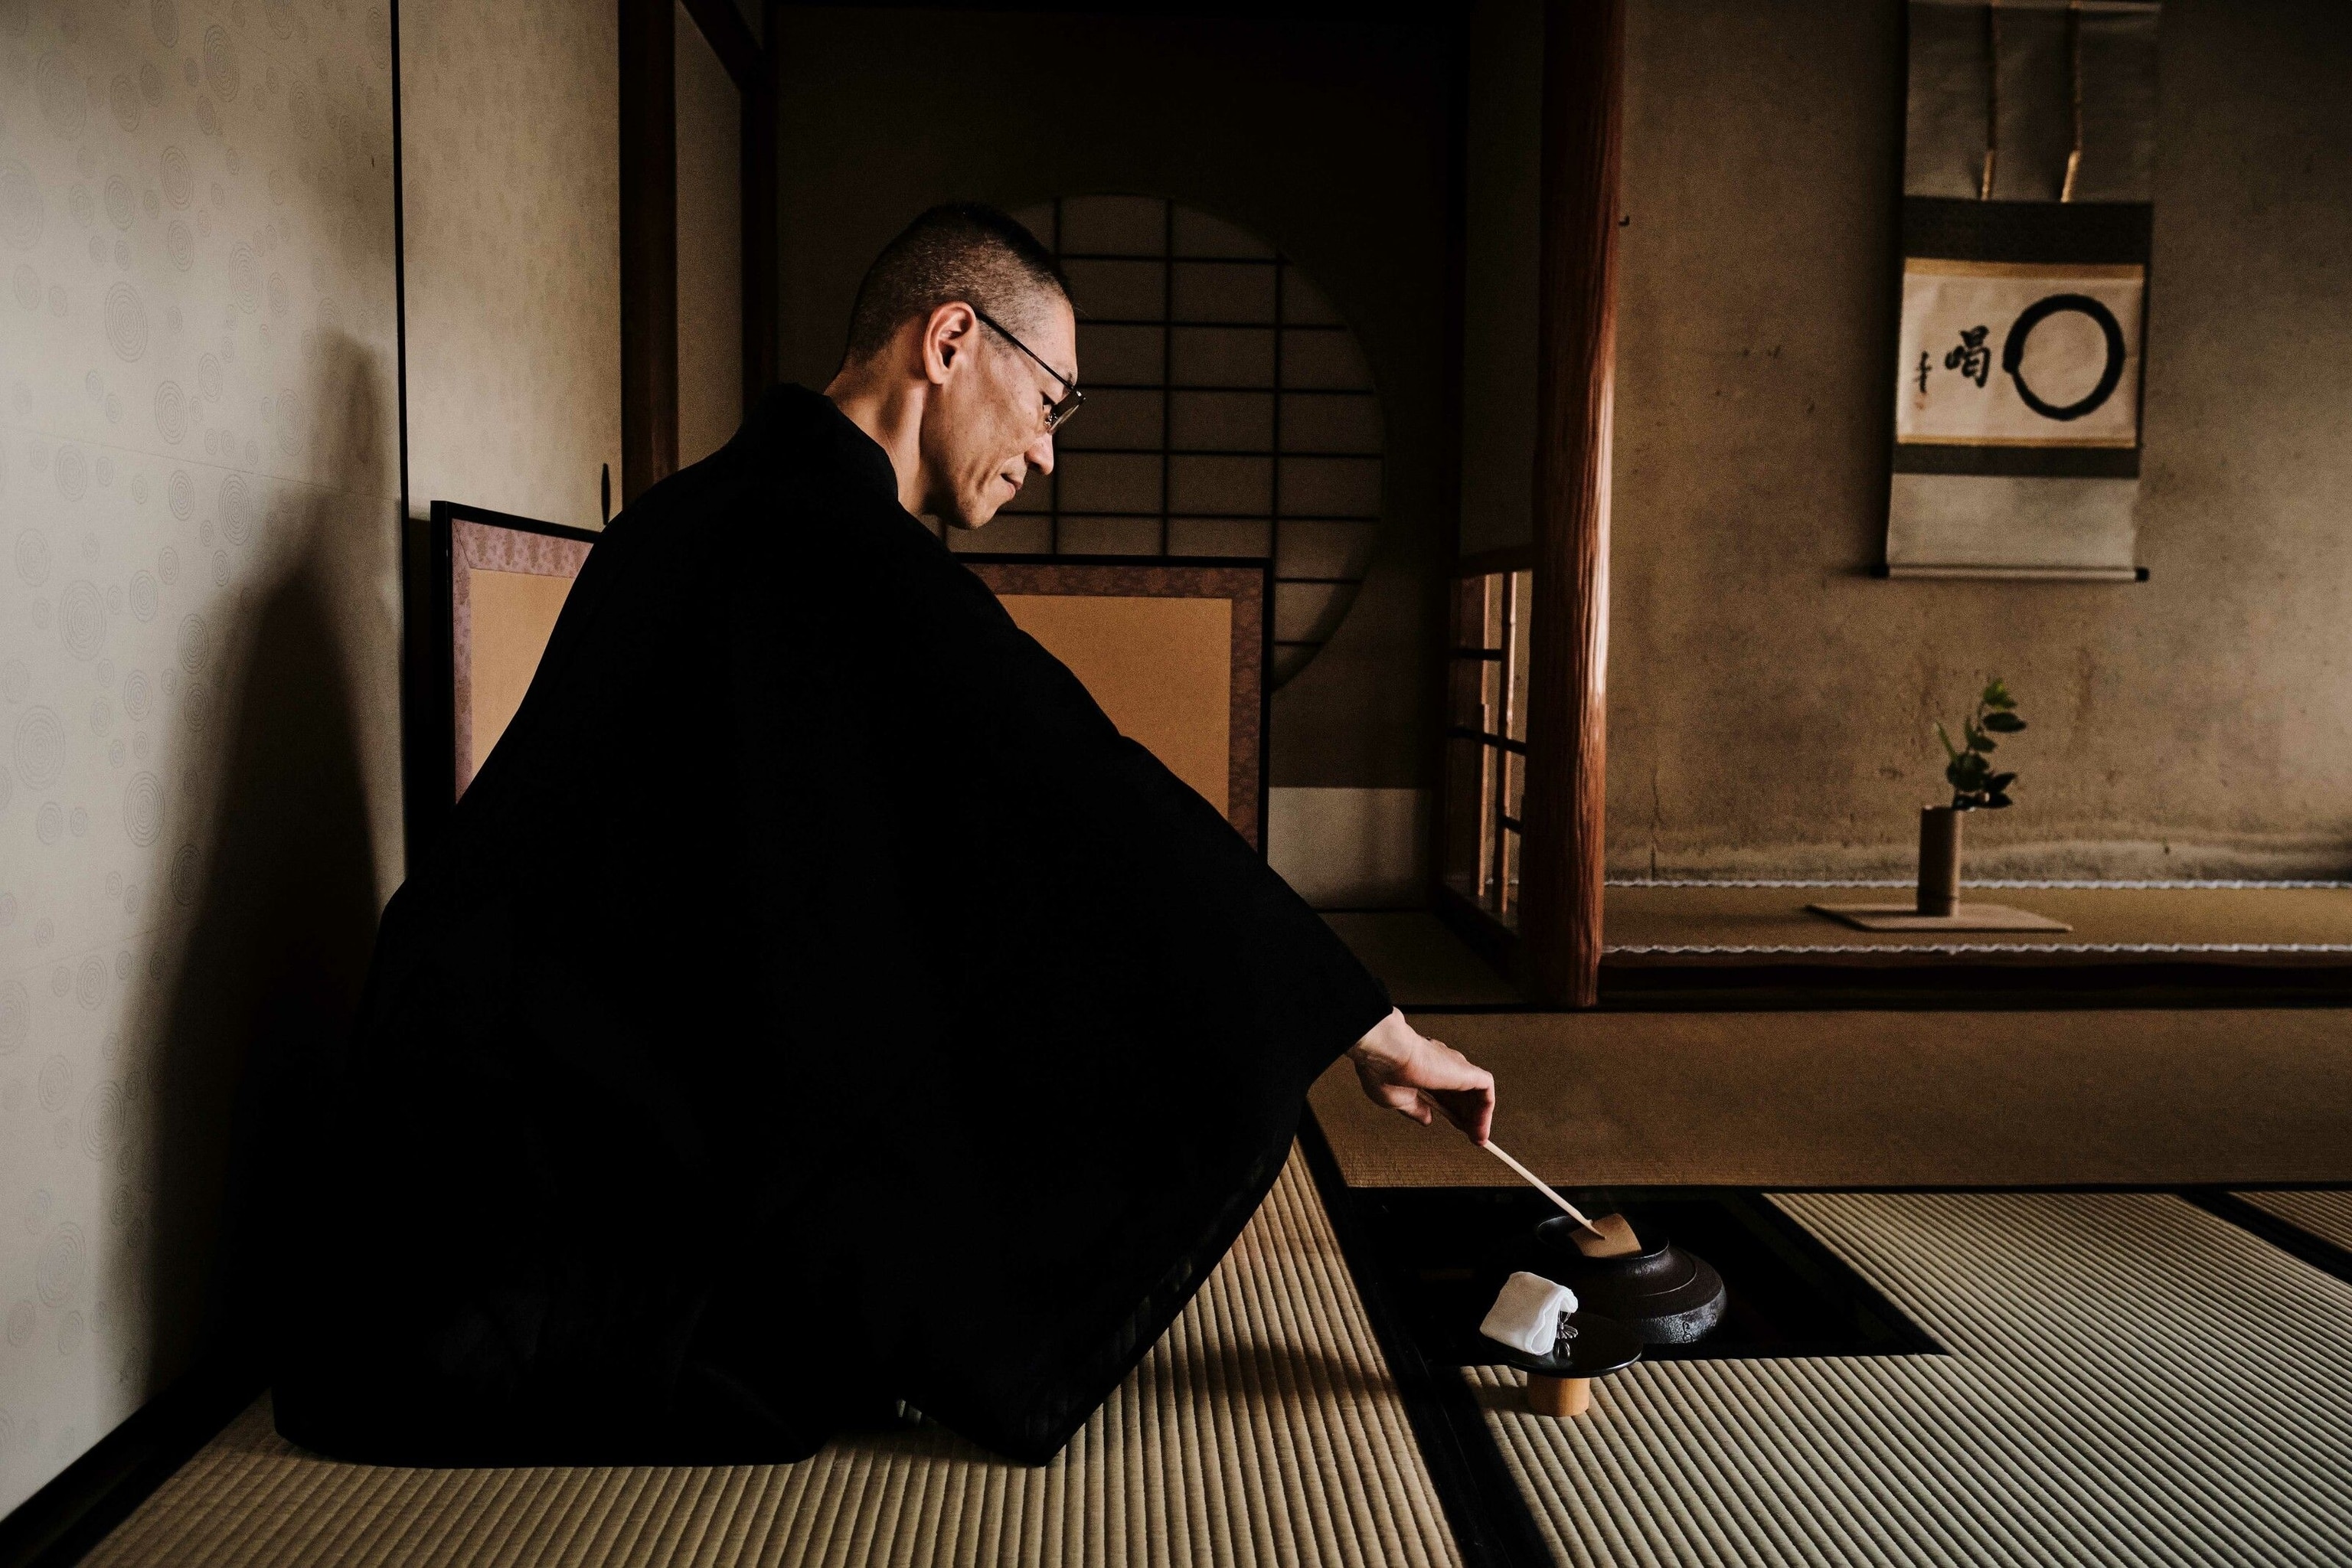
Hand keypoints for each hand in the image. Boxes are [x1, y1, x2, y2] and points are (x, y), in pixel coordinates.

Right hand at [1346, 1008, 1494, 1144]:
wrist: (1385, 1052)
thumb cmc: (1383, 1071)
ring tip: (1479, 1138)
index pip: (1446, 1092)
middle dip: (1469, 1116)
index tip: (1457, 1126)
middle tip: (1473, 1136)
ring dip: (1479, 1116)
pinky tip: (1481, 1129)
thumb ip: (1416, 1109)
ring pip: (1476, 1092)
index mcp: (1423, 1069)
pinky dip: (1486, 1111)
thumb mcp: (1399, 1099)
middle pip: (1463, 1094)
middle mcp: (1441, 1065)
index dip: (1453, 1111)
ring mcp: (1455, 1067)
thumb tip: (1427, 1118)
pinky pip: (1486, 1091)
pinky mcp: (1466, 1071)